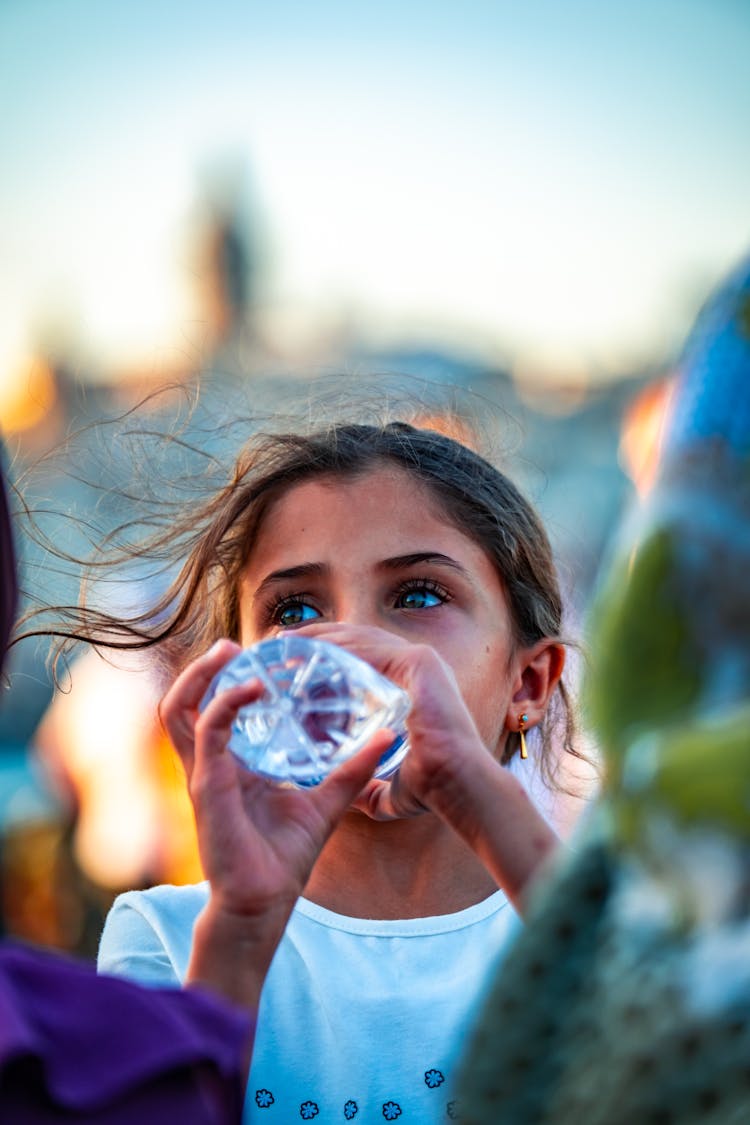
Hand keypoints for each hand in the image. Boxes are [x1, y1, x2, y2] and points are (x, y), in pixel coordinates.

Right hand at [159, 638, 392, 1003]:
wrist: (265, 903)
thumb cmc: (285, 856)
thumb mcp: (326, 801)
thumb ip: (351, 768)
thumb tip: (388, 736)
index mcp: (232, 763)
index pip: (216, 707)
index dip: (231, 678)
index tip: (263, 654)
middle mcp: (211, 762)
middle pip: (187, 700)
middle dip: (205, 666)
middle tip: (236, 644)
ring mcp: (204, 772)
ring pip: (180, 708)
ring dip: (202, 674)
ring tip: (230, 651)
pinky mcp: (207, 785)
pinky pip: (208, 731)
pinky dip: (226, 703)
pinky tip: (253, 687)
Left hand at [291, 622, 488, 820]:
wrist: (458, 787)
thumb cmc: (433, 788)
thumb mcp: (392, 788)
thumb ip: (371, 788)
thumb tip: (353, 799)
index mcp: (413, 684)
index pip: (364, 656)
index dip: (328, 653)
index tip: (293, 659)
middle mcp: (419, 665)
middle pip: (359, 640)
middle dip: (318, 638)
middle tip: (281, 644)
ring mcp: (422, 660)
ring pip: (360, 639)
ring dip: (320, 637)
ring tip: (284, 643)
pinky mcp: (420, 662)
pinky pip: (369, 647)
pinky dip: (335, 646)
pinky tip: (305, 650)